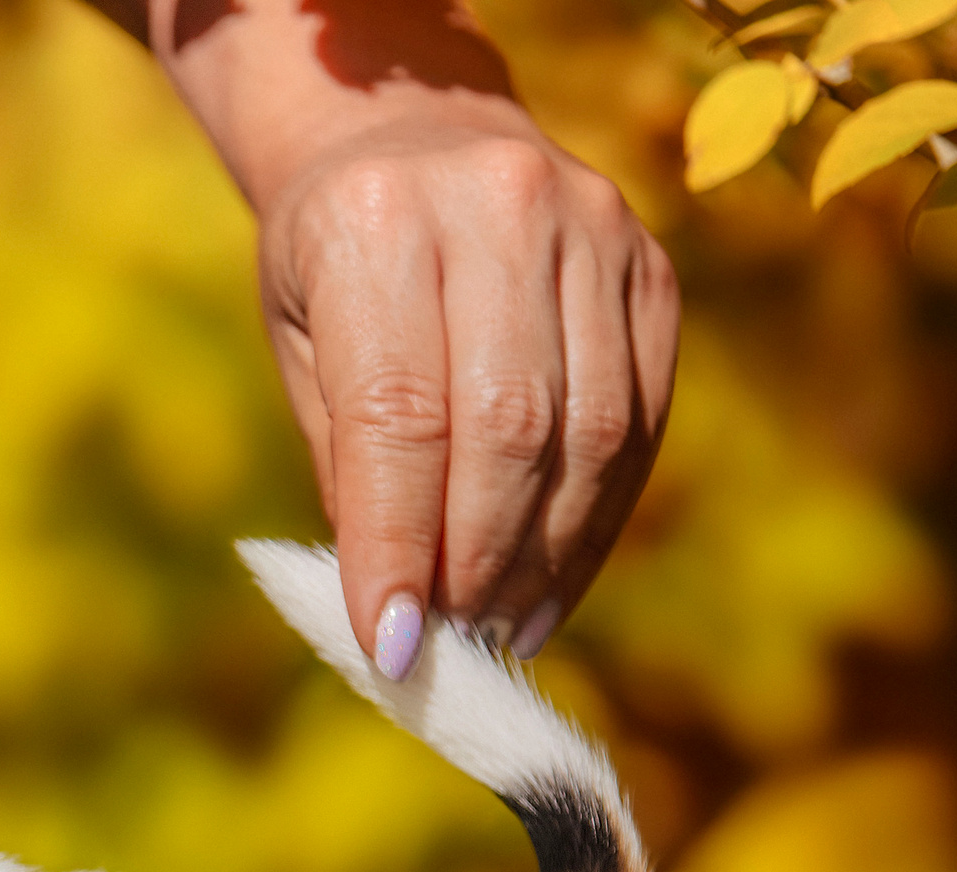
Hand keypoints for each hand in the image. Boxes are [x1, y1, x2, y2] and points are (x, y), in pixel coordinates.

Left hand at [128, 0, 678, 676]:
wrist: (416, 140)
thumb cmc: (334, 265)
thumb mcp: (302, 344)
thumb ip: (348, 467)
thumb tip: (398, 618)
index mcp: (378, 222)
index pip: (398, 415)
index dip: (398, 543)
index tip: (392, 645)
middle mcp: (498, 208)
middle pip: (509, 429)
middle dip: (478, 561)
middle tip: (450, 644)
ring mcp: (594, 230)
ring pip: (590, 433)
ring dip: (544, 557)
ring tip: (499, 629)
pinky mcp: (654, 268)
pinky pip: (640, 422)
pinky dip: (597, 522)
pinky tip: (550, 585)